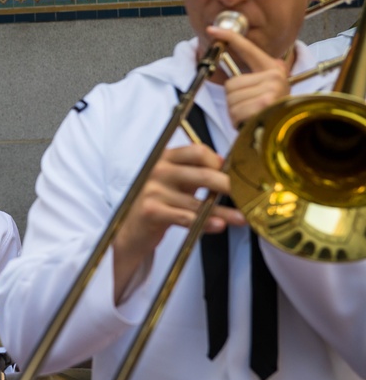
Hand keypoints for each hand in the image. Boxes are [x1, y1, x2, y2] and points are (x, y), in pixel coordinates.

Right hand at [112, 143, 244, 298]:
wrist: (131, 228)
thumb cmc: (158, 202)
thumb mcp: (174, 181)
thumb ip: (196, 171)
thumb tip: (226, 164)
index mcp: (165, 157)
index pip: (197, 151)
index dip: (218, 161)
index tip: (233, 173)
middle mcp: (158, 170)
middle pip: (202, 174)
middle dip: (229, 185)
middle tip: (248, 194)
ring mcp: (153, 190)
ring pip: (198, 202)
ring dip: (224, 211)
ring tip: (242, 218)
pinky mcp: (151, 211)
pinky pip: (186, 217)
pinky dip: (205, 223)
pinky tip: (219, 225)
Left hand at [207, 26, 290, 127]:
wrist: (285, 131)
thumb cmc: (271, 112)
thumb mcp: (264, 90)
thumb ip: (250, 80)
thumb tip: (231, 78)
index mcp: (273, 68)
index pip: (247, 48)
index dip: (229, 37)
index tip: (211, 29)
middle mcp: (275, 75)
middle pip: (231, 84)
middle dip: (235, 100)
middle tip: (250, 108)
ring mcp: (272, 88)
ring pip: (231, 98)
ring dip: (236, 112)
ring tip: (252, 115)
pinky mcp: (266, 101)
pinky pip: (235, 110)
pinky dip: (238, 120)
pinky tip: (251, 121)